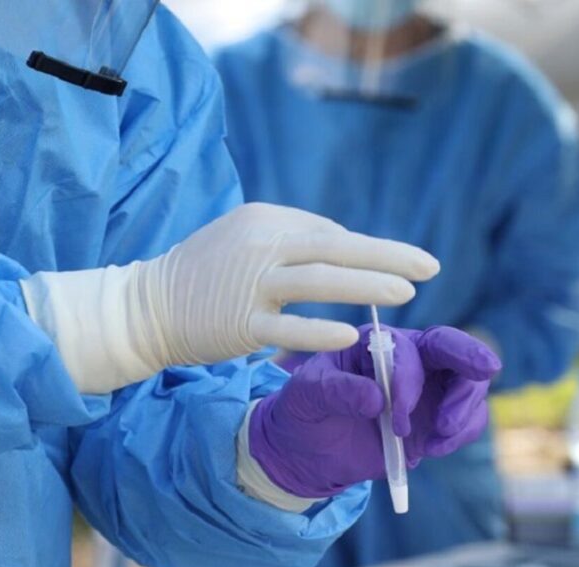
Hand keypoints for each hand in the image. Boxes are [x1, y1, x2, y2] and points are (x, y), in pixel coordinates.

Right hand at [21, 203, 439, 392]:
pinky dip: (320, 330)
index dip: (369, 251)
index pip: (329, 234)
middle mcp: (260, 244)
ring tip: (408, 293)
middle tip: (431, 265)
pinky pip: (287, 326)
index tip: (402, 264)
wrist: (148, 305)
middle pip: (335, 247)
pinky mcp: (238, 323)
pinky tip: (353, 334)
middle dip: (387, 256)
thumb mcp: (247, 239)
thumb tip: (345, 245)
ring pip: (318, 282)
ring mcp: (249, 284)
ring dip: (367, 284)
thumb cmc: (206, 272)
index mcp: (266, 220)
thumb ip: (293, 239)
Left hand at [248, 326, 500, 497]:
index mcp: (377, 343)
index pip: (410, 346)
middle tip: (465, 398)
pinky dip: (460, 434)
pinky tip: (432, 450)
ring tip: (436, 441)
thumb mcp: (306, 397)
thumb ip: (337, 391)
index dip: (411, 379)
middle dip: (470, 364)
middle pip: (455, 349)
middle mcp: (410, 359)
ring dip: (464, 411)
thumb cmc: (304, 411)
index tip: (397, 416)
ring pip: (471, 385)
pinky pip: (469, 419)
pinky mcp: (437, 419)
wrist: (307, 452)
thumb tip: (376, 399)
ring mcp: (429, 389)